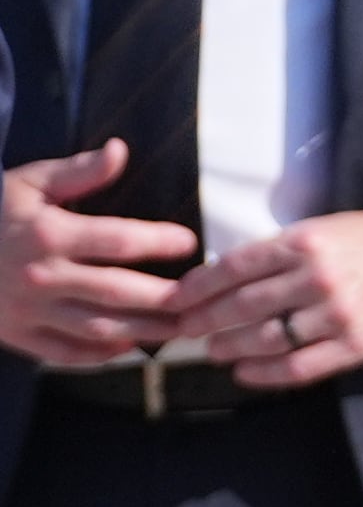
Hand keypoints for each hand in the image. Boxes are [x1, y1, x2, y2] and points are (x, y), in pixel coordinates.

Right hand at [0, 142, 193, 365]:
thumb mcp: (28, 182)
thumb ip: (78, 171)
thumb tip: (121, 150)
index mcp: (48, 234)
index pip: (117, 240)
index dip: (159, 242)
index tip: (190, 243)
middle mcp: (41, 277)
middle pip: (115, 292)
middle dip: (163, 299)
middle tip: (200, 300)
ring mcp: (27, 311)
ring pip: (95, 328)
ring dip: (142, 331)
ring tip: (179, 329)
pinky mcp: (15, 336)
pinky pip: (62, 353)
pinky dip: (97, 356)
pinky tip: (127, 348)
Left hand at [172, 210, 362, 385]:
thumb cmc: (361, 243)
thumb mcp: (318, 231)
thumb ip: (274, 254)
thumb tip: (216, 281)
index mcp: (306, 243)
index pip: (235, 268)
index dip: (198, 288)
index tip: (175, 301)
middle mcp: (318, 277)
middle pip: (243, 306)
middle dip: (205, 321)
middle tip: (186, 331)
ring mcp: (337, 313)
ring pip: (266, 339)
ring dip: (230, 348)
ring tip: (215, 351)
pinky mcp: (353, 343)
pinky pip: (297, 367)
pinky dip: (263, 374)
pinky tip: (244, 373)